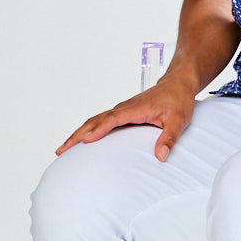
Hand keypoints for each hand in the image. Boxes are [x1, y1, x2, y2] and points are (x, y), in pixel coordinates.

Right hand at [56, 78, 195, 160]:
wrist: (178, 83)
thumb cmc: (179, 100)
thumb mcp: (179, 120)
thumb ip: (169, 138)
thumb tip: (161, 156)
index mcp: (136, 109)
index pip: (113, 119)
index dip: (99, 129)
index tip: (86, 140)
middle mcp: (125, 108)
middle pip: (95, 120)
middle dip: (77, 135)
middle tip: (61, 150)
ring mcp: (122, 110)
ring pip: (95, 120)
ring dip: (78, 133)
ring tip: (64, 148)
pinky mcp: (122, 113)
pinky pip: (100, 121)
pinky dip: (88, 130)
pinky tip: (81, 141)